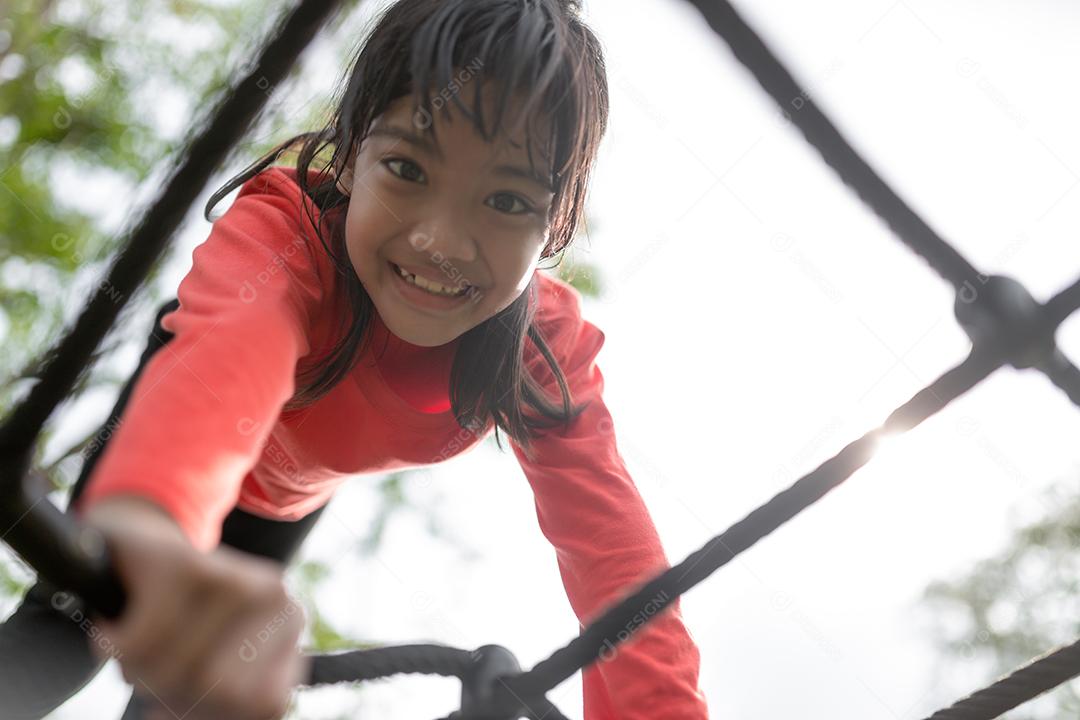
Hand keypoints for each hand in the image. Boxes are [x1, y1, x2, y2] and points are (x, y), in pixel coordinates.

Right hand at [83, 496, 308, 719]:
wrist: (130, 546)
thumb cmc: (172, 619)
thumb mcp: (212, 668)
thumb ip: (231, 695)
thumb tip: (219, 707)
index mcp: (289, 624)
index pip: (264, 704)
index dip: (214, 715)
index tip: (183, 698)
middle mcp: (274, 594)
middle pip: (218, 688)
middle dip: (172, 694)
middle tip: (150, 669)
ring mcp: (233, 575)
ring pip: (179, 667)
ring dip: (138, 671)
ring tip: (134, 644)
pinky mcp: (183, 565)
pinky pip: (142, 642)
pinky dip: (114, 646)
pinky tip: (114, 627)